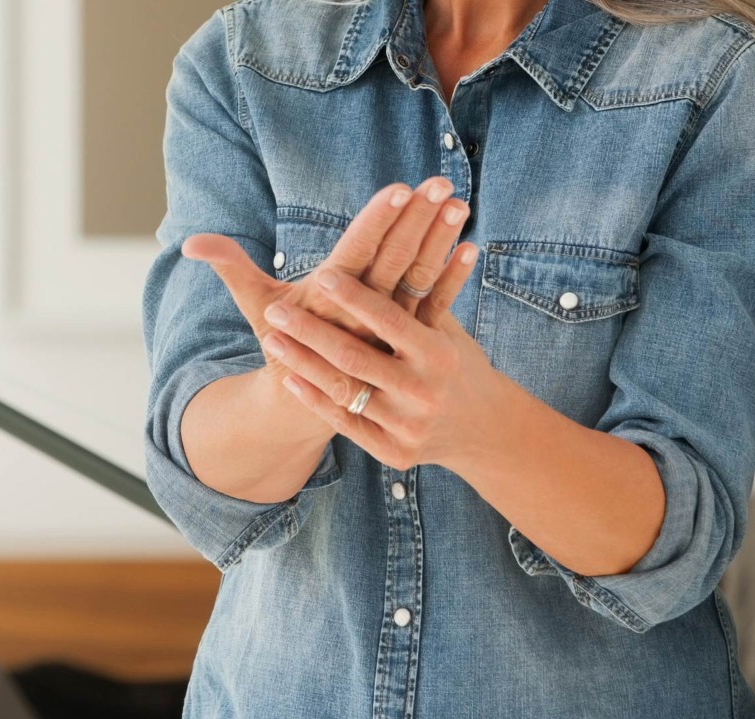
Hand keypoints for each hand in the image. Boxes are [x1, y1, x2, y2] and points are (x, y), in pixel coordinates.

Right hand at [181, 177, 469, 387]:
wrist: (310, 410)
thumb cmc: (284, 347)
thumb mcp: (256, 308)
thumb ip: (230, 267)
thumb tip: (190, 244)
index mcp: (325, 303)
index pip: (355, 255)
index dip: (378, 222)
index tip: (400, 190)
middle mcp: (360, 319)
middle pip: (393, 263)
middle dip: (416, 222)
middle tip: (437, 184)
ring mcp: (387, 333)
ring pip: (418, 281)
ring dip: (439, 242)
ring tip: (456, 203)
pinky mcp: (407, 343)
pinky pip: (437, 308)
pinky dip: (455, 279)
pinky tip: (471, 247)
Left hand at [260, 244, 503, 471]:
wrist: (482, 430)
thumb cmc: (454, 362)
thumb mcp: (444, 329)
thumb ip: (417, 295)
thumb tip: (401, 228)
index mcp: (438, 354)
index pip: (389, 320)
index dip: (354, 297)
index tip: (320, 275)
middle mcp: (425, 391)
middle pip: (355, 357)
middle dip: (310, 332)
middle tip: (276, 311)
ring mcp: (409, 425)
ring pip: (344, 391)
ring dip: (303, 363)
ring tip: (272, 339)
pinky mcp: (394, 452)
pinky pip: (345, 423)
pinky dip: (315, 399)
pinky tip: (289, 377)